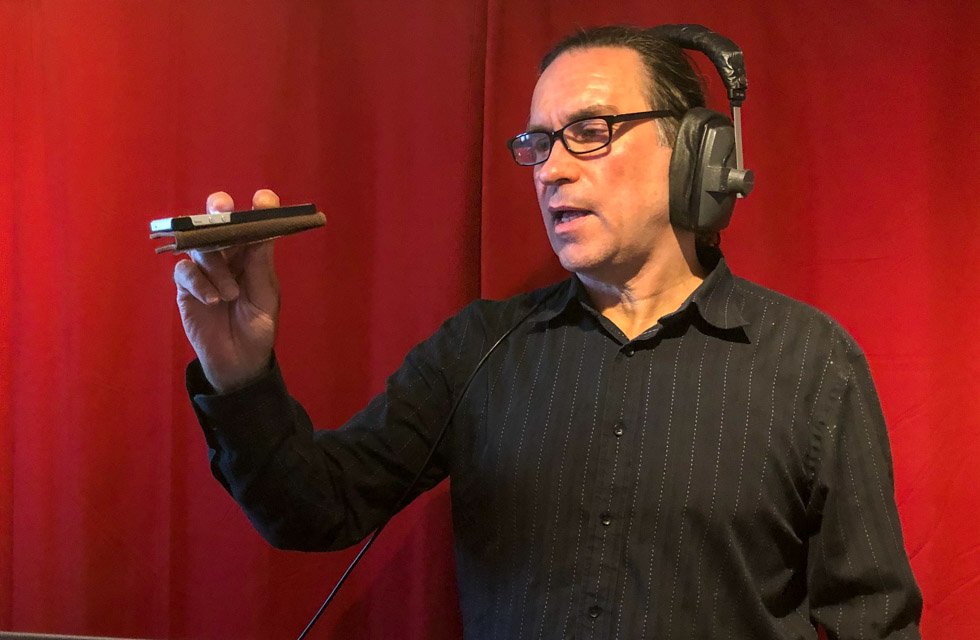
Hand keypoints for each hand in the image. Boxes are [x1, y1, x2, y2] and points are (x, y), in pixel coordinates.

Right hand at [174, 189, 281, 392]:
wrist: (239, 360)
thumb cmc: (258, 326)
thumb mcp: (265, 297)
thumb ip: (260, 265)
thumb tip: (263, 232)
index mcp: (251, 253)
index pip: (253, 223)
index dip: (259, 207)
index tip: (264, 199)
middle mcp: (227, 254)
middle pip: (216, 221)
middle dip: (218, 211)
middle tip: (223, 210)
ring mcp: (204, 269)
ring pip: (200, 247)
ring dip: (216, 268)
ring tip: (231, 295)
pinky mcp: (186, 286)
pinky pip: (185, 271)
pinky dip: (200, 283)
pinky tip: (213, 300)